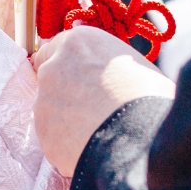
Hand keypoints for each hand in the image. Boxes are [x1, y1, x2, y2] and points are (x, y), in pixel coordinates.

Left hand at [32, 25, 175, 177]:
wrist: (140, 138)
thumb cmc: (148, 97)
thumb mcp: (132, 63)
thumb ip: (107, 63)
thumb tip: (111, 71)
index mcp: (77, 42)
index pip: (56, 48)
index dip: (70, 65)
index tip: (81, 78)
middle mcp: (53, 67)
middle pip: (51, 77)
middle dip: (66, 91)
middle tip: (91, 107)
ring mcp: (43, 101)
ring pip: (50, 109)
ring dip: (65, 118)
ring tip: (94, 131)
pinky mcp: (43, 134)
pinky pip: (53, 137)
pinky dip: (65, 143)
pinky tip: (89, 147)